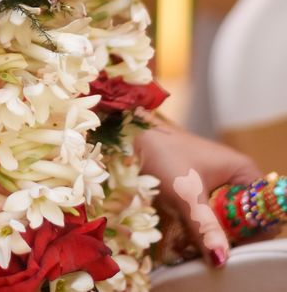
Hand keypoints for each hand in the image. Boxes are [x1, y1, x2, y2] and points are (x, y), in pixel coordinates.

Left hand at [139, 118, 262, 267]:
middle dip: (232, 237)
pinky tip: (189, 237)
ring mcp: (216, 183)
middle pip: (246, 219)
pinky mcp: (198, 191)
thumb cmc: (162, 153)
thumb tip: (221, 260)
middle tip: (213, 249)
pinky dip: (202, 229)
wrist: (130, 134)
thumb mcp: (186, 194)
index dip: (255, 232)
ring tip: (199, 245)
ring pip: (226, 220)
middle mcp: (234, 177)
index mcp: (242, 171)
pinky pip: (209, 216)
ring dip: (214, 235)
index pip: (265, 211)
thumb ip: (205, 228)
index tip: (236, 248)